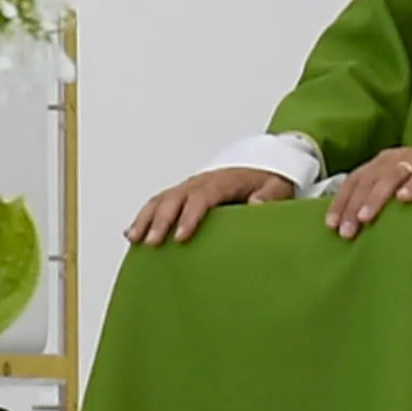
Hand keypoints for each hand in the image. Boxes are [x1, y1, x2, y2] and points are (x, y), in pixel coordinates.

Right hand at [122, 163, 297, 248]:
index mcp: (221, 182)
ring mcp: (189, 187)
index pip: (201, 198)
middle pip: (173, 198)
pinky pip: (159, 202)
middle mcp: (200, 182)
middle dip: (160, 220)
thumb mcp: (279, 187)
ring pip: (161, 199)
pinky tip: (133, 233)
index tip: (181, 237)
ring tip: (135, 239)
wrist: (262, 168)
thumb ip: (270, 196)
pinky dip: (143, 216)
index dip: (189, 217)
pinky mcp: (183, 194)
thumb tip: (255, 205)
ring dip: (146, 218)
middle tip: (153, 243)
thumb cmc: (269, 181)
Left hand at [320, 142, 411, 239]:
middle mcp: (396, 158)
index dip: (341, 201)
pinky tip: (404, 199)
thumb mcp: (399, 184)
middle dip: (353, 206)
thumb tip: (353, 222)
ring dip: (376, 197)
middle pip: (368, 180)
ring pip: (391, 176)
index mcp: (382, 163)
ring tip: (366, 218)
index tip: (331, 225)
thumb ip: (379, 196)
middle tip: (346, 231)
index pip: (355, 180)